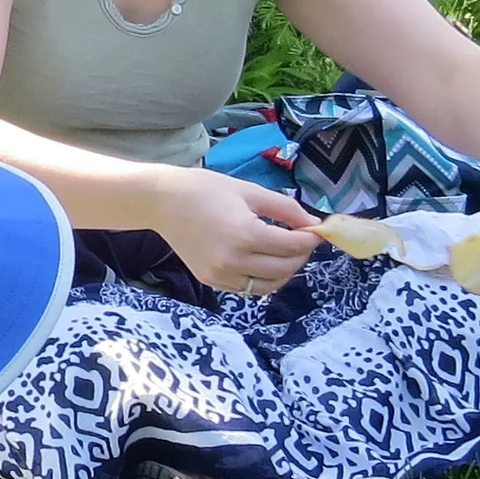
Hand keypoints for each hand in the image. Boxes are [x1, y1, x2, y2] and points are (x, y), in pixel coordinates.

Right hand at [159, 169, 325, 296]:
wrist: (163, 202)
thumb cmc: (206, 189)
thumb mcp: (250, 191)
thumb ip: (286, 209)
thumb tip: (314, 225)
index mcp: (246, 233)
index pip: (293, 246)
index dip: (310, 239)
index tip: (316, 231)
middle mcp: (234, 260)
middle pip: (285, 268)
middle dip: (301, 255)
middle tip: (302, 240)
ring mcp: (221, 274)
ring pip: (270, 285)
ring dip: (285, 271)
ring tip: (286, 253)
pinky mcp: (212, 281)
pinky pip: (249, 288)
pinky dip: (263, 279)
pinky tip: (263, 261)